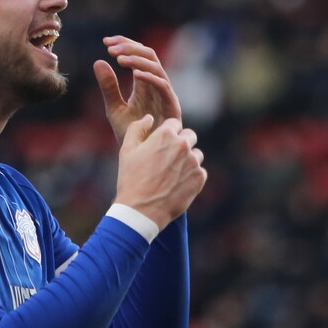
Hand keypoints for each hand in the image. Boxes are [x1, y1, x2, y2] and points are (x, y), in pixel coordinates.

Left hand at [94, 36, 180, 141]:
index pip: (138, 55)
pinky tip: (134, 73)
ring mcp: (165, 95)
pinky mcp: (171, 107)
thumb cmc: (132, 135)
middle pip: (149, 55)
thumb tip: (97, 61)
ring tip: (118, 58)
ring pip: (156, 67)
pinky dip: (150, 77)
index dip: (125, 44)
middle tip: (111, 48)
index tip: (106, 42)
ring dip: (137, 60)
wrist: (143, 158)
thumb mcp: (114, 108)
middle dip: (130, 47)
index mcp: (144, 83)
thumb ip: (108, 87)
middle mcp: (156, 85)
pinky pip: (163, 86)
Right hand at [115, 115, 206, 229]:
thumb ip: (137, 128)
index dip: (167, 133)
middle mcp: (183, 145)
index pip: (174, 124)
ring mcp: (193, 162)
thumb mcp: (126, 150)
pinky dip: (191, 176)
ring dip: (187, 160)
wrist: (141, 210)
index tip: (160, 144)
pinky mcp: (200, 178)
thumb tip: (149, 118)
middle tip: (167, 159)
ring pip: (196, 154)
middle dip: (180, 143)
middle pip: (189, 136)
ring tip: (171, 174)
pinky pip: (200, 171)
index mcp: (165, 135)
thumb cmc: (131, 179)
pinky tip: (177, 184)